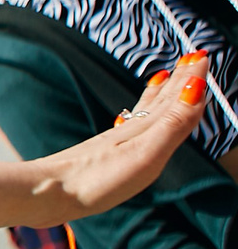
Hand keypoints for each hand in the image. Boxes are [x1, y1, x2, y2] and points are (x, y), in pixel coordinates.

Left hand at [32, 53, 213, 221]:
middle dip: (179, 80)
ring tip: (165, 79)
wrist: (47, 193)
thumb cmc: (96, 178)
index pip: (173, 98)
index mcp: (143, 130)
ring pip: (143, 112)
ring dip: (159, 95)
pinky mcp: (100, 156)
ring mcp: (112, 142)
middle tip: (192, 59)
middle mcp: (128, 130)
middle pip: (159, 101)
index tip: (202, 56)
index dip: (190, 79)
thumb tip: (196, 88)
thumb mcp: (145, 152)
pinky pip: (127, 128)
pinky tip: (127, 122)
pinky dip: (136, 118)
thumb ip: (172, 123)